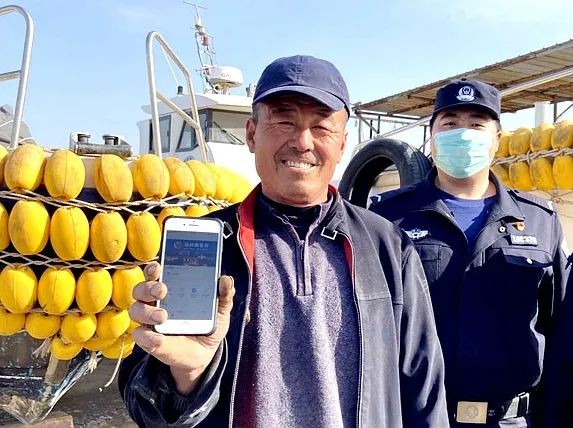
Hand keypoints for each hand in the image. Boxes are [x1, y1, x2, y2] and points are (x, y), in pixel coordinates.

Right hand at [129, 262, 234, 393]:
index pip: (155, 274)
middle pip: (141, 289)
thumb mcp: (220, 310)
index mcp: (171, 289)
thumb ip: (224, 295)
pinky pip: (140, 336)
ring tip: (162, 316)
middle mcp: (155, 302)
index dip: (154, 269)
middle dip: (148, 287)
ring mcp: (150, 321)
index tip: (158, 268)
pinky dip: (147, 337)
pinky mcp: (148, 340)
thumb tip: (226, 280)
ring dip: (146, 311)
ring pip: (136, 310)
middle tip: (162, 290)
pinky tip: (158, 339)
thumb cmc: (208, 325)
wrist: (205, 353)